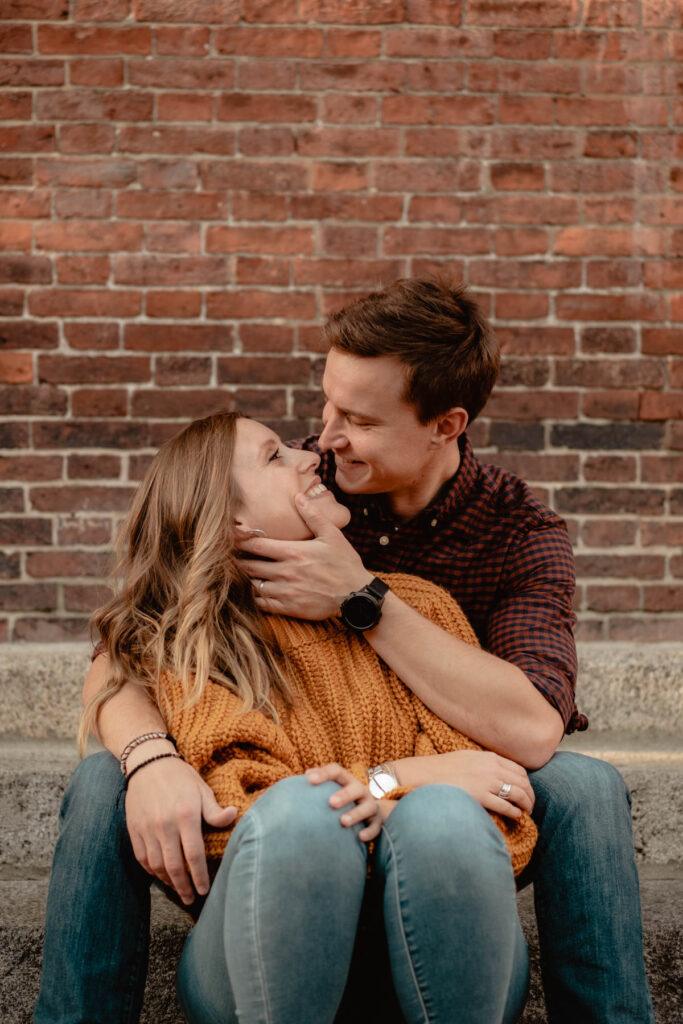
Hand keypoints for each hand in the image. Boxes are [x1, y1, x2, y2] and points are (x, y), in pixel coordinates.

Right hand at [125, 755, 236, 904]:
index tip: (205, 890)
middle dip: (184, 887)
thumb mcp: (202, 789)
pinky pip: (142, 858)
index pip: (194, 855)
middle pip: (174, 866)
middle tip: (192, 898)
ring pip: (157, 866)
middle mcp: (165, 825)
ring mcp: (147, 829)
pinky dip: (152, 871)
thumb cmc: (180, 777)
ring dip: (168, 882)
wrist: (147, 763)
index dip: (200, 876)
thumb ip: (215, 810)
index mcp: (186, 815)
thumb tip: (234, 816)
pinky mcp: (134, 830)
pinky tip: (161, 875)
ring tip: (179, 890)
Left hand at [239, 494, 371, 619]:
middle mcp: (286, 572)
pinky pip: (263, 604)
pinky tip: (251, 593)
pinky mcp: (289, 608)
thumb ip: (312, 516)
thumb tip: (298, 497)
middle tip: (227, 557)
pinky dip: (253, 598)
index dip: (240, 540)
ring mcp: (286, 592)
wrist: (356, 595)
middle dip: (238, 561)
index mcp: (293, 552)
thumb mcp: (332, 535)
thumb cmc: (345, 564)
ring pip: (253, 586)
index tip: (229, 537)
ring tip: (236, 574)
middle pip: (250, 566)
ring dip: (244, 579)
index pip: (257, 545)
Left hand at [306, 763, 383, 841]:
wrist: (372, 812)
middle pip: (354, 788)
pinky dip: (369, 832)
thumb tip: (289, 788)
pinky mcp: (378, 821)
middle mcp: (360, 791)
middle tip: (331, 802)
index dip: (323, 773)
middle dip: (343, 794)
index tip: (309, 778)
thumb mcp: (331, 791)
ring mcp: (370, 805)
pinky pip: (376, 827)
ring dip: (356, 813)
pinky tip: (360, 838)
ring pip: (367, 807)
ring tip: (343, 821)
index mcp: (346, 781)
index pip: (336, 771)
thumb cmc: (342, 802)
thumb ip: (315, 790)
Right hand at [395, 751, 534, 820]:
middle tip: (530, 805)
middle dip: (530, 795)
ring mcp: (487, 782)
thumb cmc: (445, 767)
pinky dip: (515, 812)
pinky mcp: (481, 797)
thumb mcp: (468, 758)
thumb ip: (485, 764)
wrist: (427, 774)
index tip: (527, 791)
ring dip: (526, 805)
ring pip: (518, 794)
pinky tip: (516, 816)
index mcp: (491, 758)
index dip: (527, 783)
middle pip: (523, 782)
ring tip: (526, 812)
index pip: (519, 770)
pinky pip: (506, 806)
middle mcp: (493, 768)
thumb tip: (497, 773)